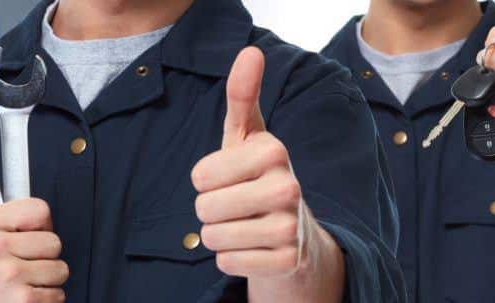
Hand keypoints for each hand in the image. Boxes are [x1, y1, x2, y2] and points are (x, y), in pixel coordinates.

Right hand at [0, 198, 67, 302]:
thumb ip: (10, 218)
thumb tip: (43, 212)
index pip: (40, 210)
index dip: (42, 225)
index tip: (31, 236)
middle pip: (54, 242)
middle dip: (44, 256)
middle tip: (23, 263)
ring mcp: (9, 274)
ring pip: (60, 269)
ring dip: (47, 279)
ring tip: (23, 281)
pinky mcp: (23, 299)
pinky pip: (57, 294)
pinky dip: (46, 299)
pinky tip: (25, 296)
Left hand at [191, 47, 336, 282]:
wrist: (294, 235)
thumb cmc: (257, 178)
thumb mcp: (246, 137)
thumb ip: (242, 95)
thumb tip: (250, 51)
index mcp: (273, 150)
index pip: (200, 175)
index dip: (205, 180)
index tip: (228, 178)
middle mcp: (288, 186)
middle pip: (204, 208)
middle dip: (209, 211)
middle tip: (235, 206)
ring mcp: (290, 227)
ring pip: (212, 237)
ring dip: (218, 236)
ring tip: (242, 225)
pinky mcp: (286, 261)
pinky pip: (227, 263)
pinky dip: (231, 259)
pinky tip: (252, 248)